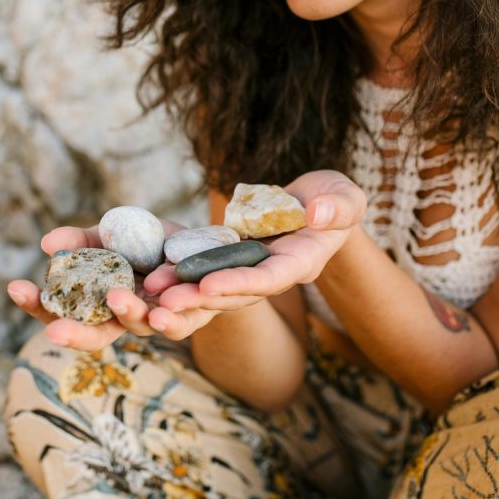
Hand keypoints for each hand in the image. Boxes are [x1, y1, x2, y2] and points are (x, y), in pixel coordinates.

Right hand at [7, 221, 184, 350]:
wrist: (201, 247)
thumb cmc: (149, 245)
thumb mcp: (114, 235)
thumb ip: (83, 242)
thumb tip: (47, 243)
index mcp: (99, 301)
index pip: (62, 312)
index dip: (37, 304)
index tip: (15, 287)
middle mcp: (125, 318)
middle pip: (95, 337)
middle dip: (73, 335)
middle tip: (53, 332)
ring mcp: (156, 321)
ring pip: (139, 327)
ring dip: (127, 313)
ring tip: (116, 298)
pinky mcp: (190, 318)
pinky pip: (179, 324)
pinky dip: (170, 318)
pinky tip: (161, 307)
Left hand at [144, 170, 365, 333]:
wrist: (316, 201)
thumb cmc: (335, 198)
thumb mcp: (346, 196)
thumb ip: (338, 207)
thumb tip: (318, 214)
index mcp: (301, 264)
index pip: (270, 279)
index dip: (240, 283)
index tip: (209, 286)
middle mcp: (272, 273)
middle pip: (235, 292)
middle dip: (201, 298)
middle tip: (165, 302)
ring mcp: (250, 267)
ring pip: (214, 285)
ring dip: (184, 290)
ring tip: (152, 290)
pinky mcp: (231, 256)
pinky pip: (204, 266)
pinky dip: (181, 270)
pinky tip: (153, 271)